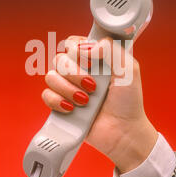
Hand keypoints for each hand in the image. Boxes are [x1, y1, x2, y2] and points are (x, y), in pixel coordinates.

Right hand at [41, 35, 157, 173]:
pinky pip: (46, 95)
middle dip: (75, 72)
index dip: (76, 49)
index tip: (89, 60)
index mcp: (94, 59)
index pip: (73, 43)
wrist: (123, 132)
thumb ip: (112, 49)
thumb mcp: (129, 70)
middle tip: (93, 86)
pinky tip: (72, 108)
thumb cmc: (129, 102)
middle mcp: (79, 72)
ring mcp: (69, 88)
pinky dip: (57, 101)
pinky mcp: (61, 105)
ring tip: (85, 101)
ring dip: (68, 88)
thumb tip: (88, 47)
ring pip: (51, 76)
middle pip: (59, 58)